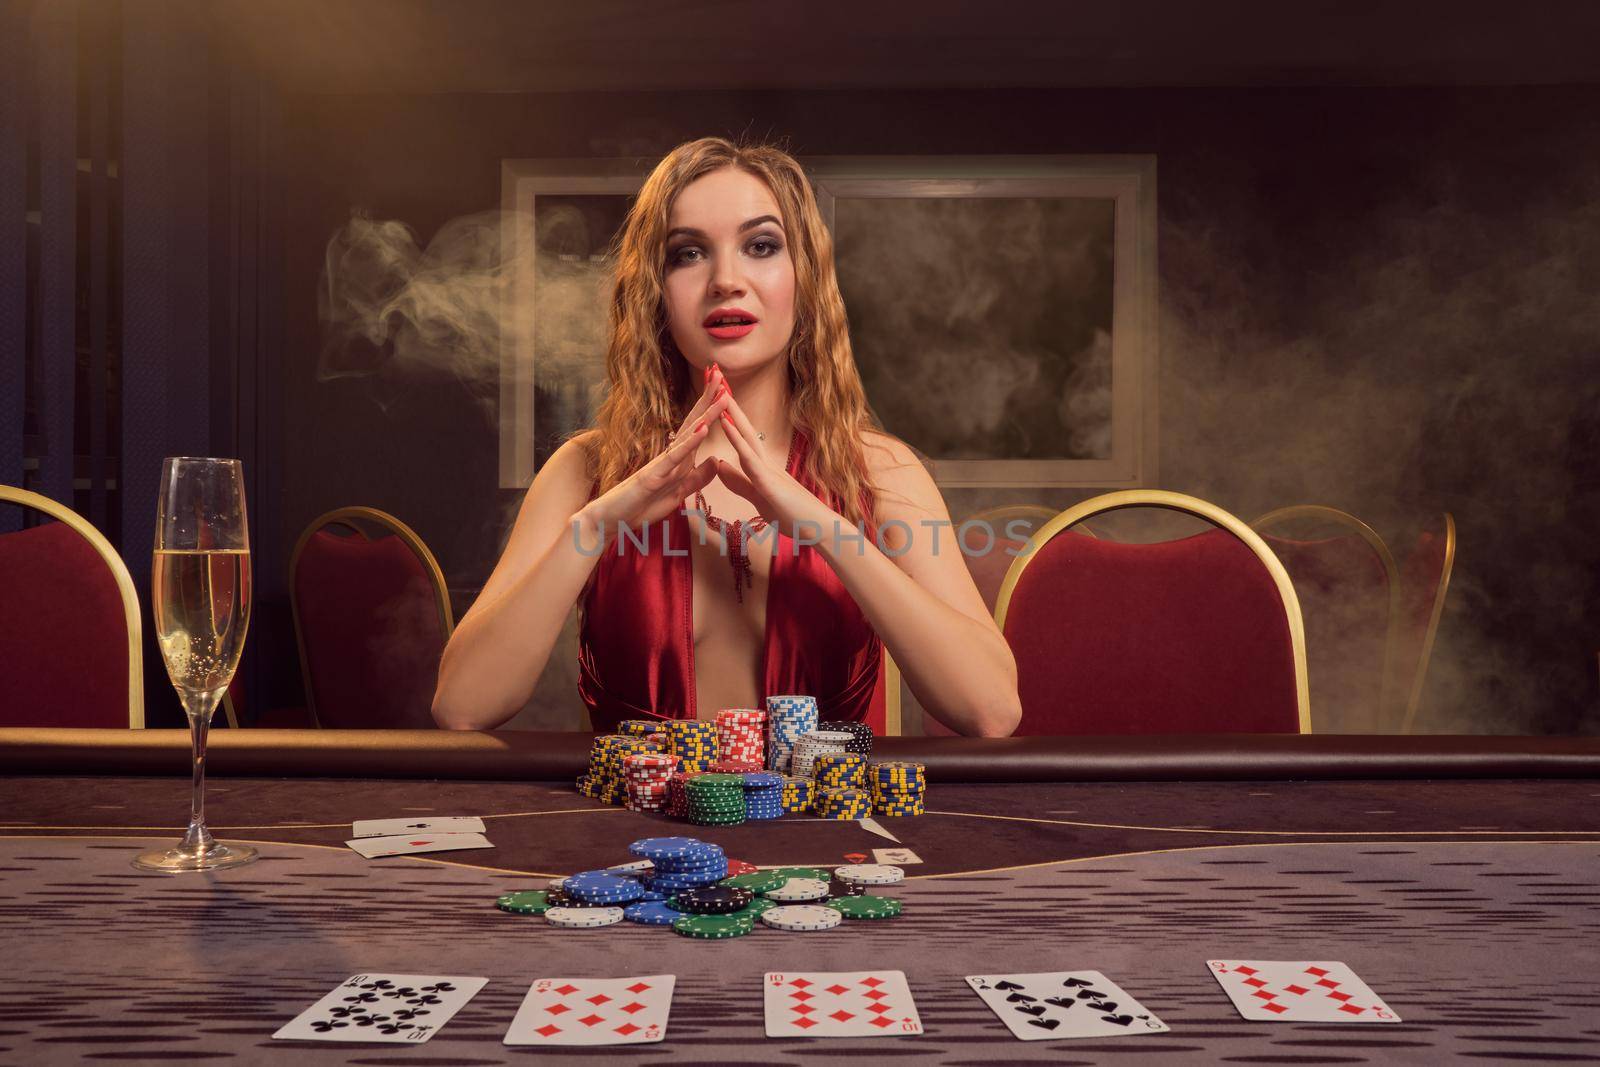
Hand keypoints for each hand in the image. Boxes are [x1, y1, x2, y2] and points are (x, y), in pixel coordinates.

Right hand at [579, 365, 731, 541]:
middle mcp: (670, 456)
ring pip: (688, 433)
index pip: (698, 429)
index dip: (712, 409)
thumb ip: (697, 478)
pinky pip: (674, 457)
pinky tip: (703, 428)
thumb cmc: (640, 507)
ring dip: (706, 412)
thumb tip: (717, 459)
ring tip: (720, 392)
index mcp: (677, 460)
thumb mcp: (678, 493)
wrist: (610, 521)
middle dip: (708, 398)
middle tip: (719, 371)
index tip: (725, 388)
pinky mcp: (652, 476)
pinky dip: (690, 442)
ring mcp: (661, 464)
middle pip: (694, 422)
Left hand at [712, 390, 831, 541]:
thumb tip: (719, 464)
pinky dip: (735, 438)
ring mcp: (768, 470)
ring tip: (717, 387)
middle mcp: (765, 462)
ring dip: (730, 411)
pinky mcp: (769, 483)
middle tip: (714, 373)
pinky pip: (749, 457)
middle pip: (742, 427)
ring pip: (745, 435)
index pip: (740, 436)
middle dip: (727, 401)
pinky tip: (724, 422)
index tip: (715, 393)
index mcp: (761, 468)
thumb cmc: (793, 517)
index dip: (726, 414)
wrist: (819, 531)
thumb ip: (740, 482)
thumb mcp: (759, 498)